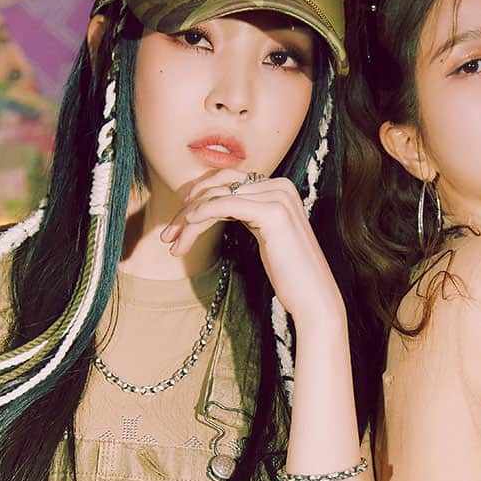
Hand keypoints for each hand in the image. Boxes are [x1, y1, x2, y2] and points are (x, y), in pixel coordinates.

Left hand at [161, 169, 344, 328]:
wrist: (313, 297)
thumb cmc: (289, 274)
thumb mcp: (265, 235)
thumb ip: (247, 214)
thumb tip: (214, 207)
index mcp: (278, 188)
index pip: (228, 184)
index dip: (198, 199)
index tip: (177, 225)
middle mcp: (280, 185)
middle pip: (220, 188)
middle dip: (188, 209)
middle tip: (167, 236)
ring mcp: (278, 196)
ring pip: (218, 198)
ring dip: (188, 219)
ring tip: (172, 242)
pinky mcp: (273, 212)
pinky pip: (226, 205)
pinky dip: (202, 213)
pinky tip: (187, 226)